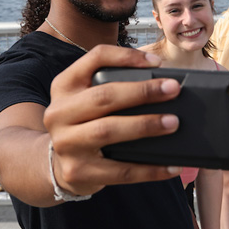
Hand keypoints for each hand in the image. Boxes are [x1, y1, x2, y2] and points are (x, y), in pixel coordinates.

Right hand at [43, 45, 183, 196]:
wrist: (55, 165)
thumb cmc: (85, 122)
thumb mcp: (88, 97)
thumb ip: (116, 84)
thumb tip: (165, 83)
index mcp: (65, 85)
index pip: (95, 58)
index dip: (127, 56)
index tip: (158, 63)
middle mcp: (59, 112)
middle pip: (103, 96)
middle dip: (142, 92)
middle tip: (173, 90)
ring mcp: (65, 143)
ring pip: (108, 131)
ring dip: (144, 125)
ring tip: (173, 123)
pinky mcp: (77, 171)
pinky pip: (120, 171)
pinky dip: (149, 169)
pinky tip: (171, 166)